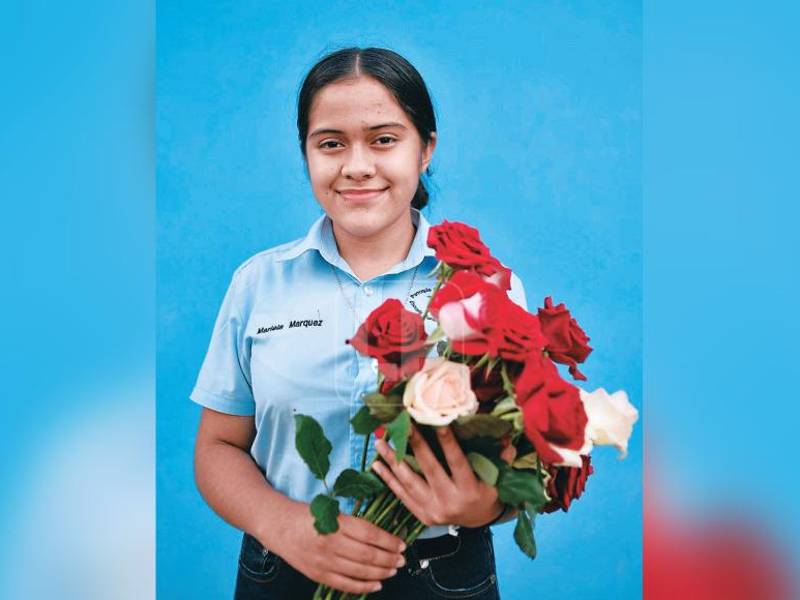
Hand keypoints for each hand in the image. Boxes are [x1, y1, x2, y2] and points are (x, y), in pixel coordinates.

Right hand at [271, 501, 406, 594]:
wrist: (278, 525)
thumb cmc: (307, 514)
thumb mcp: (332, 510)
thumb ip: (354, 522)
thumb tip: (382, 534)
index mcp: (336, 523)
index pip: (370, 534)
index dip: (389, 541)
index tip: (401, 544)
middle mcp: (330, 543)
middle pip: (368, 555)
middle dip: (389, 559)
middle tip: (401, 559)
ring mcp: (323, 561)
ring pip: (359, 572)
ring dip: (381, 573)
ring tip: (392, 570)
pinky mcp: (317, 574)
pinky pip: (345, 585)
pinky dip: (363, 587)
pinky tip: (376, 585)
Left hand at [371, 425, 516, 527]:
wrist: (477, 521)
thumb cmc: (488, 492)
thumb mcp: (498, 477)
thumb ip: (501, 457)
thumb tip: (506, 434)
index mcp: (470, 490)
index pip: (457, 462)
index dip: (447, 442)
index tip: (436, 422)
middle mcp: (450, 501)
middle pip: (429, 469)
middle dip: (414, 446)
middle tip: (401, 425)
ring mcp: (433, 510)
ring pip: (409, 483)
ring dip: (392, 461)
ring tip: (380, 442)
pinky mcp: (421, 516)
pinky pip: (401, 495)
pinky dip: (388, 479)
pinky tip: (376, 464)